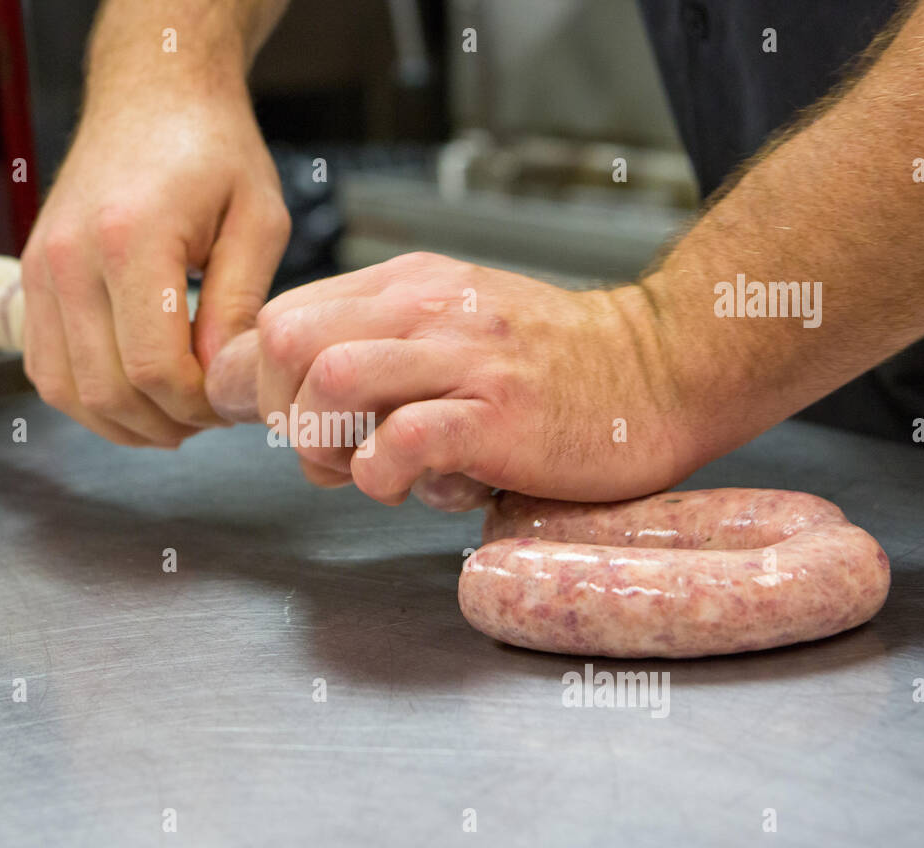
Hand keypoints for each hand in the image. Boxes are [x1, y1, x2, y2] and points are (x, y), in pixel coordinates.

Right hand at [20, 87, 290, 446]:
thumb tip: (223, 382)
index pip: (155, 369)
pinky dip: (88, 399)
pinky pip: (44, 369)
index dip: (199, 406)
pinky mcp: (30, 278)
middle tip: (211, 416)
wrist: (151, 94)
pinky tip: (135, 395)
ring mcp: (40, 270)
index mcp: (130, 240)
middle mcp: (69, 259)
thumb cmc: (212, 149)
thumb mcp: (259, 220)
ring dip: (124, 422)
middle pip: (107, 391)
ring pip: (66, 392)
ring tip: (176, 415)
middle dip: (167, 422)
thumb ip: (240, 305)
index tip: (233, 401)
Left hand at [255, 252, 699, 502]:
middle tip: (328, 455)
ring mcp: (463, 356)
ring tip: (369, 472)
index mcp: (404, 285)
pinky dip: (384, 474)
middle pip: (284, 341)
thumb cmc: (549, 370)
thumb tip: (291, 403)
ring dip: (326, 445)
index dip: (263, 387)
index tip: (294, 428)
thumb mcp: (449, 332)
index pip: (279, 318)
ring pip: (329, 379)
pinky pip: (401, 438)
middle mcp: (425, 306)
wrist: (660, 373)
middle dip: (282, 416)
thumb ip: (375, 353)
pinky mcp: (499, 413)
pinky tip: (415, 485)